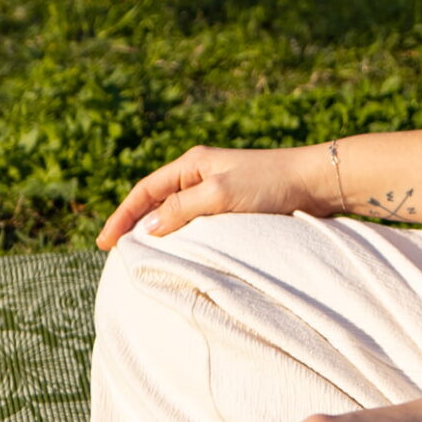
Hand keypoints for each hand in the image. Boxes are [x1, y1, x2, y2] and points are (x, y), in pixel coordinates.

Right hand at [96, 142, 331, 248]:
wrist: (316, 183)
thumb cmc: (271, 184)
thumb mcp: (221, 194)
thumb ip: (183, 209)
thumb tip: (149, 228)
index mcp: (193, 164)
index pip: (145, 191)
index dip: (122, 216)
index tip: (104, 243)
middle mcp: (201, 174)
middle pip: (156, 201)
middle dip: (135, 224)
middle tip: (116, 253)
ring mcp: (217, 190)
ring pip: (176, 213)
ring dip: (158, 232)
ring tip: (141, 257)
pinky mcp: (233, 206)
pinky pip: (197, 223)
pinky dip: (182, 237)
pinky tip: (179, 254)